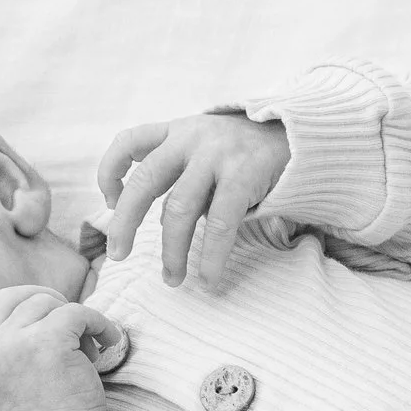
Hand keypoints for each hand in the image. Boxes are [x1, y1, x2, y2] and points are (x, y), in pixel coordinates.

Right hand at [0, 286, 114, 410]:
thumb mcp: (5, 384)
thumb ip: (5, 350)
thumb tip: (37, 309)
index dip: (3, 301)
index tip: (33, 310)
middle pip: (13, 297)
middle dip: (45, 303)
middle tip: (69, 325)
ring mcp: (16, 342)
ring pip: (46, 301)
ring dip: (72, 318)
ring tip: (86, 349)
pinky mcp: (49, 340)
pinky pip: (76, 311)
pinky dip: (97, 321)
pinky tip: (107, 340)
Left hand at [97, 106, 291, 288]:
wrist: (301, 134)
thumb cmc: (246, 152)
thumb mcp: (205, 147)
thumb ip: (179, 172)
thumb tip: (154, 217)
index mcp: (177, 131)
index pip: (129, 141)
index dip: (110, 171)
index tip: (109, 201)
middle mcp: (191, 138)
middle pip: (145, 180)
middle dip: (125, 222)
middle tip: (117, 255)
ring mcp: (218, 155)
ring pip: (179, 208)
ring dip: (172, 250)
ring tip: (172, 279)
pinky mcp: (244, 175)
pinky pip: (220, 223)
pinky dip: (211, 256)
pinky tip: (209, 278)